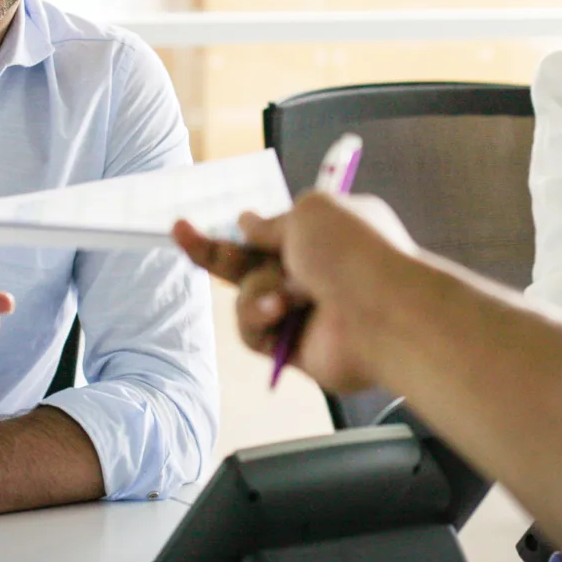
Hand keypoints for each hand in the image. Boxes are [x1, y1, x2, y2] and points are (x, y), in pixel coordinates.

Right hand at [173, 192, 415, 393]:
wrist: (384, 313)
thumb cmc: (354, 253)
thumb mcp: (309, 214)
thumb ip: (272, 222)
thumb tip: (247, 223)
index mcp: (324, 233)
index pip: (271, 230)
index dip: (241, 227)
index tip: (203, 218)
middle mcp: (312, 272)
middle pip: (248, 263)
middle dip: (212, 250)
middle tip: (178, 231)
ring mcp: (301, 309)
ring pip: (245, 296)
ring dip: (257, 289)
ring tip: (288, 296)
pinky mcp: (291, 347)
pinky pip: (251, 331)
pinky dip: (259, 319)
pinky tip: (280, 314)